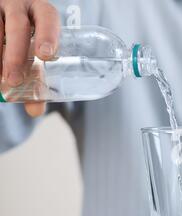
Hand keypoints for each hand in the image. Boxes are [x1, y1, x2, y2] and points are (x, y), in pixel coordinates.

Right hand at [0, 0, 59, 116]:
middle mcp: (19, 4)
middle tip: (15, 80)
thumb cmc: (26, 40)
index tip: (46, 55)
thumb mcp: (34, 52)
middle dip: (16, 54)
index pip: (48, 16)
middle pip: (18, 26)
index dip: (48, 35)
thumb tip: (35, 111)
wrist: (3, 20)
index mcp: (41, 11)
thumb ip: (37, 79)